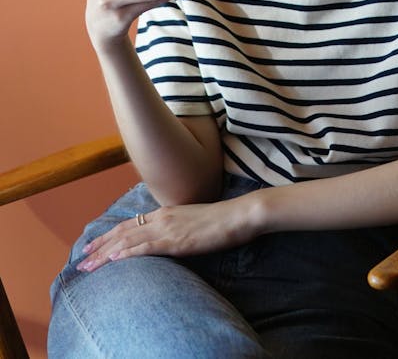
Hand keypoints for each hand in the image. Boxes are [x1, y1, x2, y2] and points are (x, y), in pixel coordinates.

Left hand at [76, 197, 256, 271]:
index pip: (130, 224)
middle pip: (123, 231)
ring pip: (128, 239)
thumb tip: (165, 241)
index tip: (93, 246)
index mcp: (165, 212)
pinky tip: (113, 260)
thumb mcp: (192, 222)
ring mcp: (167, 227)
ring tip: (88, 265)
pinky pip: (144, 247)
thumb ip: (176, 228)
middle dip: (99, 246)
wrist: (237, 215)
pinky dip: (126, 253)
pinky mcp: (175, 240)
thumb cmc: (220, 220)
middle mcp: (161, 217)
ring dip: (105, 254)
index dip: (109, 236)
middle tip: (81, 259)